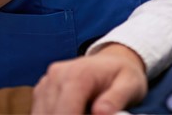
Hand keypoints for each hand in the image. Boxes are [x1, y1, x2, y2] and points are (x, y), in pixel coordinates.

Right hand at [32, 43, 146, 114]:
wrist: (112, 62)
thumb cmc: (122, 74)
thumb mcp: (130, 84)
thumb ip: (116, 99)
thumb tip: (100, 112)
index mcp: (78, 74)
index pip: (65, 112)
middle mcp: (56, 76)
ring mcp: (45, 83)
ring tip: (86, 111)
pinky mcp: (40, 92)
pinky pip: (41, 114)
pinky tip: (76, 111)